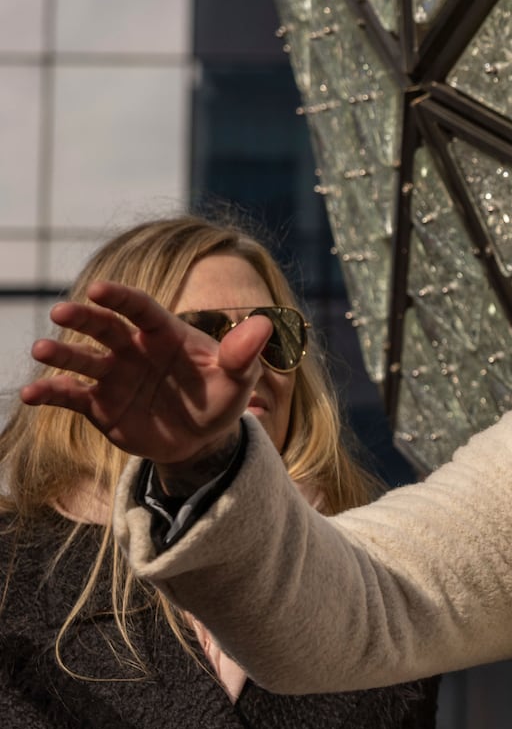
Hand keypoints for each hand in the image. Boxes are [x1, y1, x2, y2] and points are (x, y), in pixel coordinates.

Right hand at [19, 281, 271, 472]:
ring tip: (41, 349)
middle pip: (104, 327)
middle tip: (61, 312)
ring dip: (61, 354)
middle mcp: (132, 349)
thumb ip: (244, 353)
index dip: (120, 298)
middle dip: (82, 319)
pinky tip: (30, 393)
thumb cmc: (221, 398)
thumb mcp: (239, 379)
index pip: (140, 308)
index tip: (99, 289)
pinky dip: (50, 393)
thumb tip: (264, 323)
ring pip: (82, 359)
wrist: (203, 440)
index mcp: (164, 334)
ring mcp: (112, 376)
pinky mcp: (99, 405)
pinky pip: (71, 396)